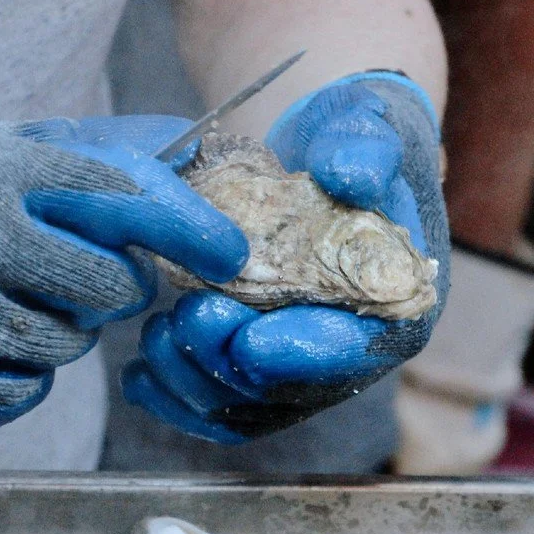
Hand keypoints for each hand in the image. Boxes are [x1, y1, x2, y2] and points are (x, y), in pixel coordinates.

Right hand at [0, 116, 246, 451]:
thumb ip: (65, 161)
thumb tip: (171, 157)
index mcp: (1, 168)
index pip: (122, 194)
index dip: (185, 227)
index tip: (226, 252)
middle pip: (112, 286)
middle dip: (114, 291)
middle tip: (85, 281)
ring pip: (70, 344)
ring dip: (59, 333)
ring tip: (8, 304)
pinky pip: (22, 385)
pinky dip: (16, 372)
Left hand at [122, 72, 449, 443]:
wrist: (318, 154)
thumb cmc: (349, 139)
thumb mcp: (363, 124)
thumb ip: (364, 146)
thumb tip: (351, 176)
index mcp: (395, 299)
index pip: (359, 349)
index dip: (305, 354)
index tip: (250, 341)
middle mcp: (356, 348)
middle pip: (294, 391)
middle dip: (232, 364)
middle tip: (184, 317)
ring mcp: (305, 365)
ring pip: (249, 408)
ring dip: (196, 381)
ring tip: (158, 330)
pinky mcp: (261, 366)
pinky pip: (220, 409)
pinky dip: (176, 399)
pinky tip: (138, 375)